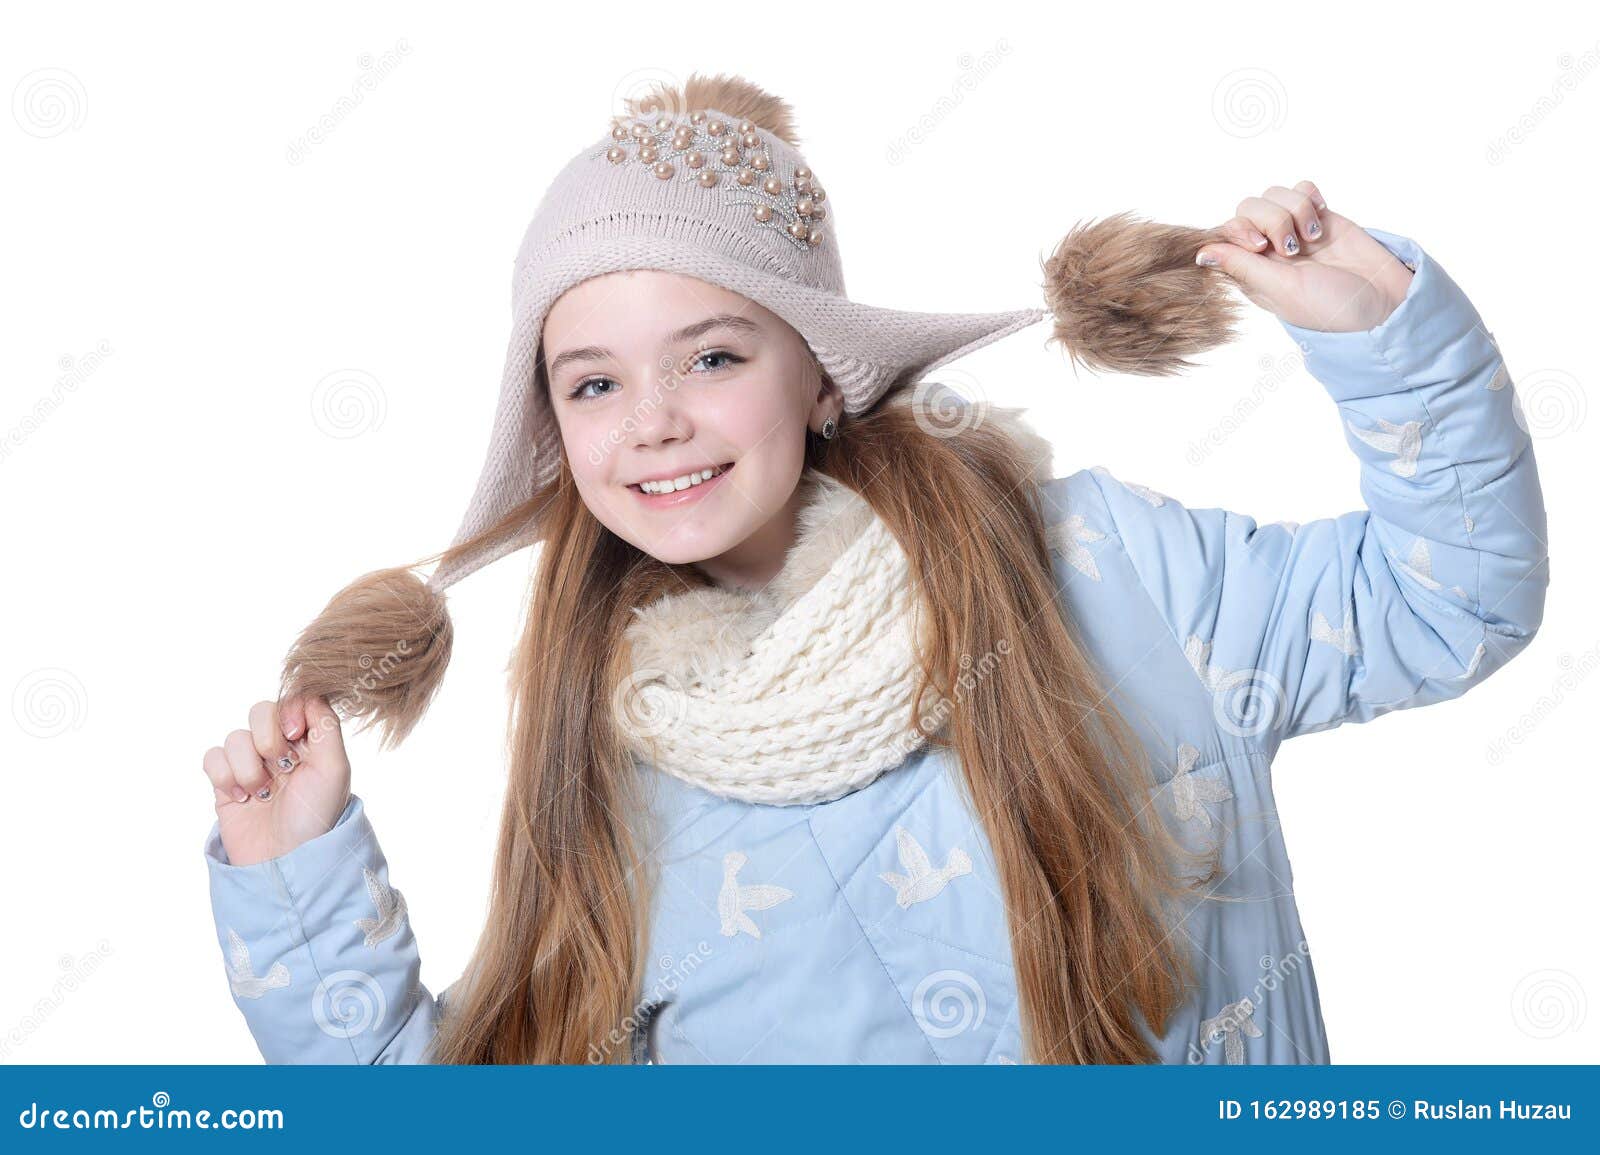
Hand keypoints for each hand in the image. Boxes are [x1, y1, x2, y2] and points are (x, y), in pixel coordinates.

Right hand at [202, 694, 351, 866]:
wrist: (284, 859)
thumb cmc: (315, 815)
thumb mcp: (335, 768)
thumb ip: (325, 724)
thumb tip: (305, 695)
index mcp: (310, 741)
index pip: (294, 700)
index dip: (290, 711)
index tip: (295, 736)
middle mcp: (281, 748)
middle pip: (261, 710)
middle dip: (267, 738)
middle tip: (280, 767)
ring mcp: (251, 764)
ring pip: (235, 737)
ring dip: (248, 767)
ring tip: (262, 793)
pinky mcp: (225, 781)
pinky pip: (212, 757)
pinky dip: (225, 777)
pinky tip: (242, 799)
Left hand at [1195, 181, 1413, 332]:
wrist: (1383, 300)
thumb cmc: (1330, 308)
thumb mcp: (1282, 290)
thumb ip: (1242, 268)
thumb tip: (1201, 254)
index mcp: (1251, 271)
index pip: (1225, 233)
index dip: (1238, 230)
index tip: (1260, 246)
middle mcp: (1267, 249)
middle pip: (1247, 208)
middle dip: (1271, 220)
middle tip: (1293, 248)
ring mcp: (1293, 229)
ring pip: (1274, 195)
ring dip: (1295, 210)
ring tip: (1313, 238)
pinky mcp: (1319, 215)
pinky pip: (1301, 188)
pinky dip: (1310, 198)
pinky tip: (1322, 222)